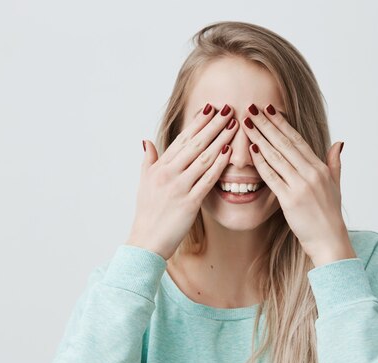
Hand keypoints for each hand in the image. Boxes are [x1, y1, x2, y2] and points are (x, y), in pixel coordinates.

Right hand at [126, 103, 236, 259]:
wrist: (147, 240)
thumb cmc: (148, 212)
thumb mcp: (144, 182)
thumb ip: (148, 160)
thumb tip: (146, 141)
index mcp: (160, 166)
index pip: (182, 138)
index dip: (197, 122)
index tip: (210, 108)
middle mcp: (169, 173)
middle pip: (195, 143)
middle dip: (213, 125)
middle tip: (228, 109)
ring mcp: (179, 187)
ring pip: (203, 158)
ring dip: (220, 140)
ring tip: (233, 125)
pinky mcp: (189, 202)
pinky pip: (207, 180)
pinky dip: (218, 166)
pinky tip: (229, 154)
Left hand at [242, 104, 356, 266]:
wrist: (330, 240)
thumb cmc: (329, 214)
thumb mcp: (335, 185)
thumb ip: (335, 162)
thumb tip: (339, 143)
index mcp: (320, 168)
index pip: (297, 140)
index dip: (282, 123)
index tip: (269, 109)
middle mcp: (311, 174)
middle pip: (285, 143)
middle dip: (266, 124)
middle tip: (251, 108)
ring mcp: (301, 186)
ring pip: (277, 156)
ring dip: (259, 138)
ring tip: (246, 124)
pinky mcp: (290, 200)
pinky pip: (272, 177)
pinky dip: (261, 163)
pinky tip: (251, 150)